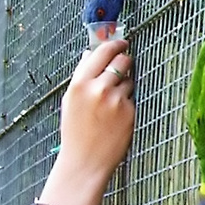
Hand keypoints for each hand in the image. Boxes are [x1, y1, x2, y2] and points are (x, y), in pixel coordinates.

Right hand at [38, 38, 134, 204]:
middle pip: (122, 59)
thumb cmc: (76, 131)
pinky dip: (128, 101)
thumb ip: (82, 76)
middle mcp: (98, 89)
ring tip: (112, 103)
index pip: (101, 52)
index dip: (114, 44)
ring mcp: (115, 100)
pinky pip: (133, 96)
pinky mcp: (129, 110)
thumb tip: (90, 52)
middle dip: (124, 60)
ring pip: (129, 78)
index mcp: (79, 85)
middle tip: (123, 65)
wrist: (85, 162)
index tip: (121, 43)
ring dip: (125, 84)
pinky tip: (116, 116)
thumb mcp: (71, 101)